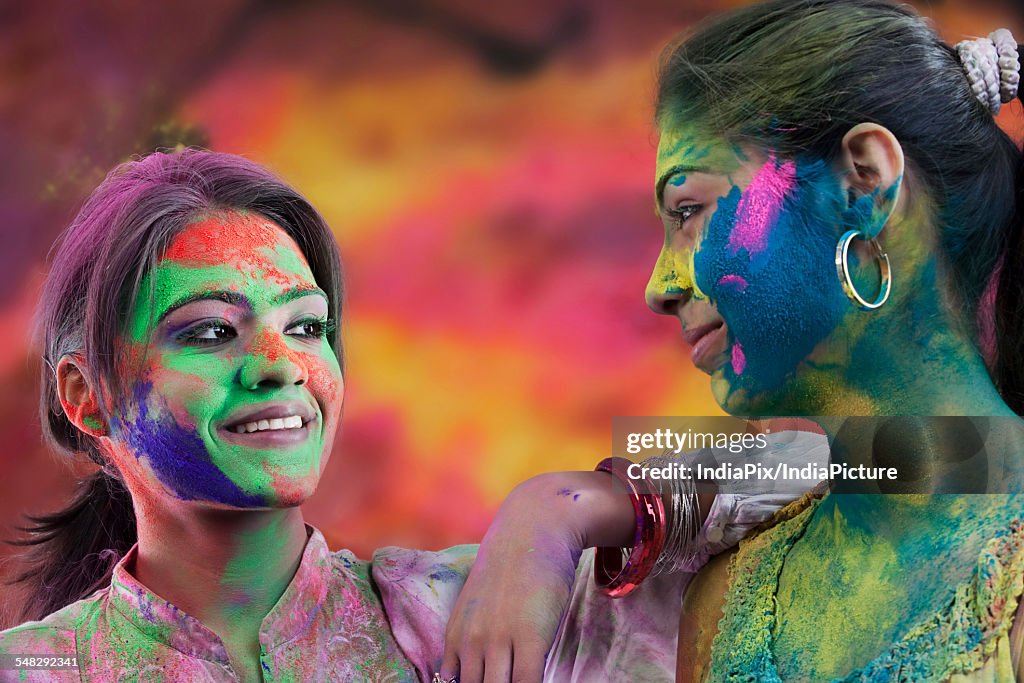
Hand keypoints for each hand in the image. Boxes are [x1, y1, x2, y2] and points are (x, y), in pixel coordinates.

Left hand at [440, 472, 634, 682]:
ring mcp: (499, 640)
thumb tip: (468, 670)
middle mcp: (471, 641)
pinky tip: (541, 682)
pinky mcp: (530, 638)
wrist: (533, 528)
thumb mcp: (478, 603)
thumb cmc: (511, 567)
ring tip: (520, 681)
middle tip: (505, 681)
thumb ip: (472, 637)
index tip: (484, 680)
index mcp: (456, 636)